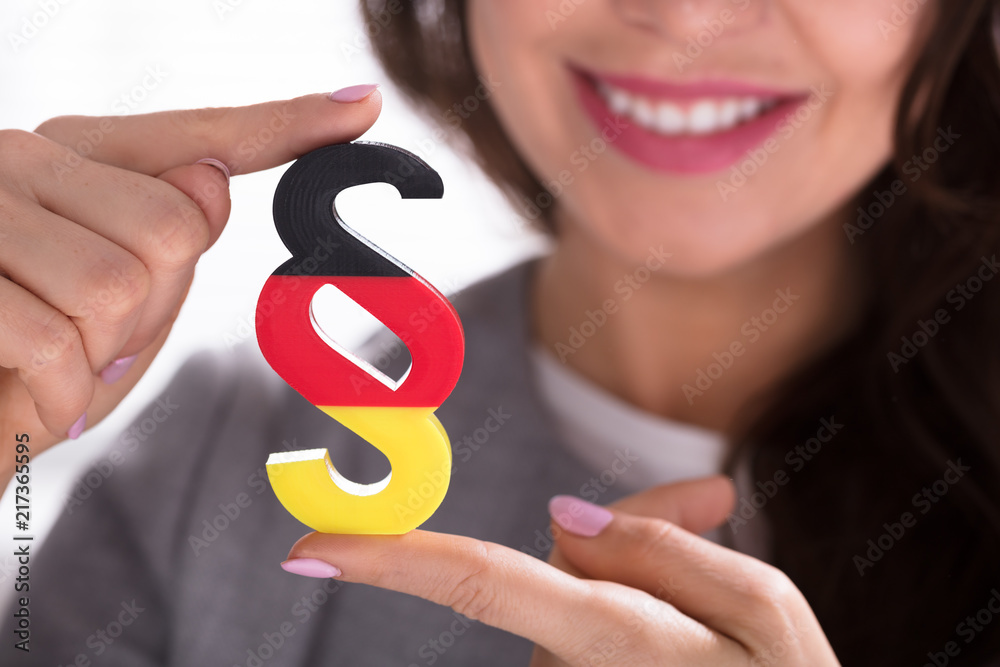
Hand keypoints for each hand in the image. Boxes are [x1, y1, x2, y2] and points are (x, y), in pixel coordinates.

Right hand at [0, 87, 381, 483]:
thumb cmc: (33, 370)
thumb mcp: (126, 311)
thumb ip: (169, 244)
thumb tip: (213, 178)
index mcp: (78, 158)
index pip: (203, 137)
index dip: (288, 126)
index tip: (361, 107)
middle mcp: (23, 158)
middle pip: (172, 225)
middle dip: (149, 312)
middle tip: (97, 341)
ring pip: (117, 284)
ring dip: (99, 355)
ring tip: (56, 364)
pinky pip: (54, 339)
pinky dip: (60, 393)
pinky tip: (35, 397)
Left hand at [283, 476, 840, 665]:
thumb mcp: (767, 614)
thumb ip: (665, 548)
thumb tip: (568, 515)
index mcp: (623, 641)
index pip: (489, 582)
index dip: (397, 558)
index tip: (312, 547)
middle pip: (549, 569)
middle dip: (612, 541)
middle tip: (713, 513)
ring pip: (567, 606)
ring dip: (627, 591)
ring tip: (706, 631)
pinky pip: (574, 639)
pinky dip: (620, 620)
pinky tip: (677, 647)